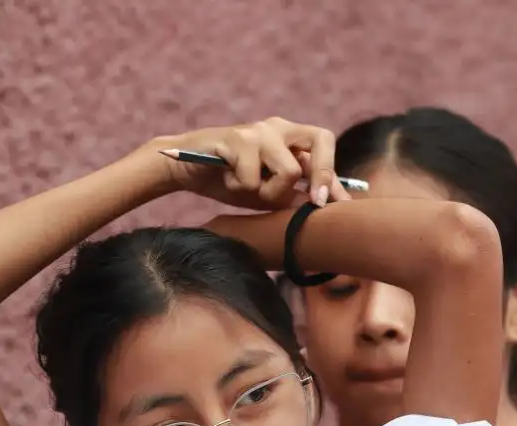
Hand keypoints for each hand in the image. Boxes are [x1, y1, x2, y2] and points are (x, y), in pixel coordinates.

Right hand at [147, 117, 344, 210]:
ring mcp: (258, 130)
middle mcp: (277, 127)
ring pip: (289, 171)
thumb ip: (292, 196)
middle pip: (321, 141)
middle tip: (314, 202)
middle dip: (322, 176)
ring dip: (269, 193)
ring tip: (245, 188)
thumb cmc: (227, 180)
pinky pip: (253, 179)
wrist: (182, 168)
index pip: (325, 147)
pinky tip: (226, 179)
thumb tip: (322, 208)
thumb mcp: (266, 193)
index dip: (333, 177)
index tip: (332, 205)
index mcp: (288, 136)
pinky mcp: (236, 138)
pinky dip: (239, 188)